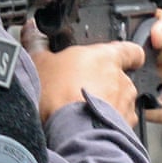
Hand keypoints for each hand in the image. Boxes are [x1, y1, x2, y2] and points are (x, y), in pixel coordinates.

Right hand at [21, 22, 143, 125]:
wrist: (70, 133)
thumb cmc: (59, 97)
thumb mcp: (39, 63)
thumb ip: (38, 44)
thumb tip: (31, 30)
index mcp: (106, 57)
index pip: (130, 50)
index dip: (127, 54)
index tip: (122, 57)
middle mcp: (122, 80)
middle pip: (119, 79)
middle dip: (103, 85)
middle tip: (79, 90)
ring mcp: (125, 106)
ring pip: (120, 103)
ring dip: (106, 106)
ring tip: (80, 113)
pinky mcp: (124, 128)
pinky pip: (119, 125)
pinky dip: (106, 126)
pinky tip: (87, 128)